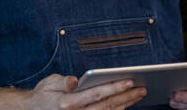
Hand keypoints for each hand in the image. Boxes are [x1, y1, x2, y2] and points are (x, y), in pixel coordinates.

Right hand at [24, 74, 146, 109]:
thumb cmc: (43, 96)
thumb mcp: (49, 84)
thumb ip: (62, 82)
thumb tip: (75, 80)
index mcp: (68, 103)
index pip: (96, 94)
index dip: (114, 87)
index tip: (130, 81)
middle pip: (107, 106)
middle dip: (126, 96)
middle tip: (142, 88)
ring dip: (126, 104)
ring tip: (139, 95)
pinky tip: (126, 104)